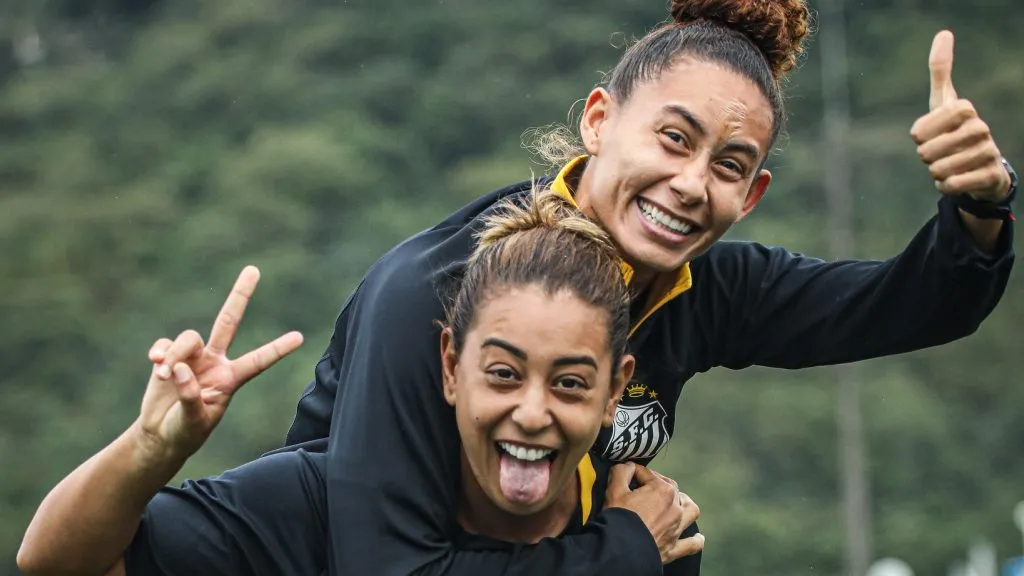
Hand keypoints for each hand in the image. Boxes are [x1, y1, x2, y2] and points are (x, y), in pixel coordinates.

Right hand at [134, 266, 303, 463]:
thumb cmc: (185, 432)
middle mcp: (215, 362)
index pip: (258, 361)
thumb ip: (190, 397)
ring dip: (174, 354)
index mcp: (231, 379)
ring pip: (188, 338)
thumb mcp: (193, 422)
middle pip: (229, 321)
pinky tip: (155, 365)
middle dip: (240, 295)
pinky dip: (160, 352)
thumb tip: (180, 369)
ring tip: (164, 375)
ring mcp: (192, 357)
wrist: (160, 435)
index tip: (300, 337)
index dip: (277, 350)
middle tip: (254, 269)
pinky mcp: (168, 357)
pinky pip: (164, 344)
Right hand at [604, 462, 703, 564]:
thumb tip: (628, 466)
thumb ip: (622, 472)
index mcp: (662, 489)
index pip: (648, 474)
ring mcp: (677, 527)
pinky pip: (692, 544)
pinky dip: (696, 540)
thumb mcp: (614, 490)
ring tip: (676, 504)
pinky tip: (697, 537)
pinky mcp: (675, 547)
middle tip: (642, 488)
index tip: (626, 473)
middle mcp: (675, 506)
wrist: (621, 549)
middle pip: (670, 488)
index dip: (635, 472)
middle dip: (657, 484)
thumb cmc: (619, 517)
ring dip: (684, 505)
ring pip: (690, 510)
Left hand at [911, 30, 1010, 202]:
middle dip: (926, 158)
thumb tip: (944, 33)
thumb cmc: (955, 129)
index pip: (919, 130)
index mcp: (964, 109)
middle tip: (939, 153)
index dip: (919, 136)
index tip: (927, 135)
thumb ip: (941, 70)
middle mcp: (980, 128)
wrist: (982, 164)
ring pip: (939, 170)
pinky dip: (945, 187)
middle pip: (927, 152)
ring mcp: (988, 152)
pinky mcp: (990, 175)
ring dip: (936, 173)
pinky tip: (954, 180)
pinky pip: (952, 185)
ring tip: (948, 166)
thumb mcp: (944, 101)